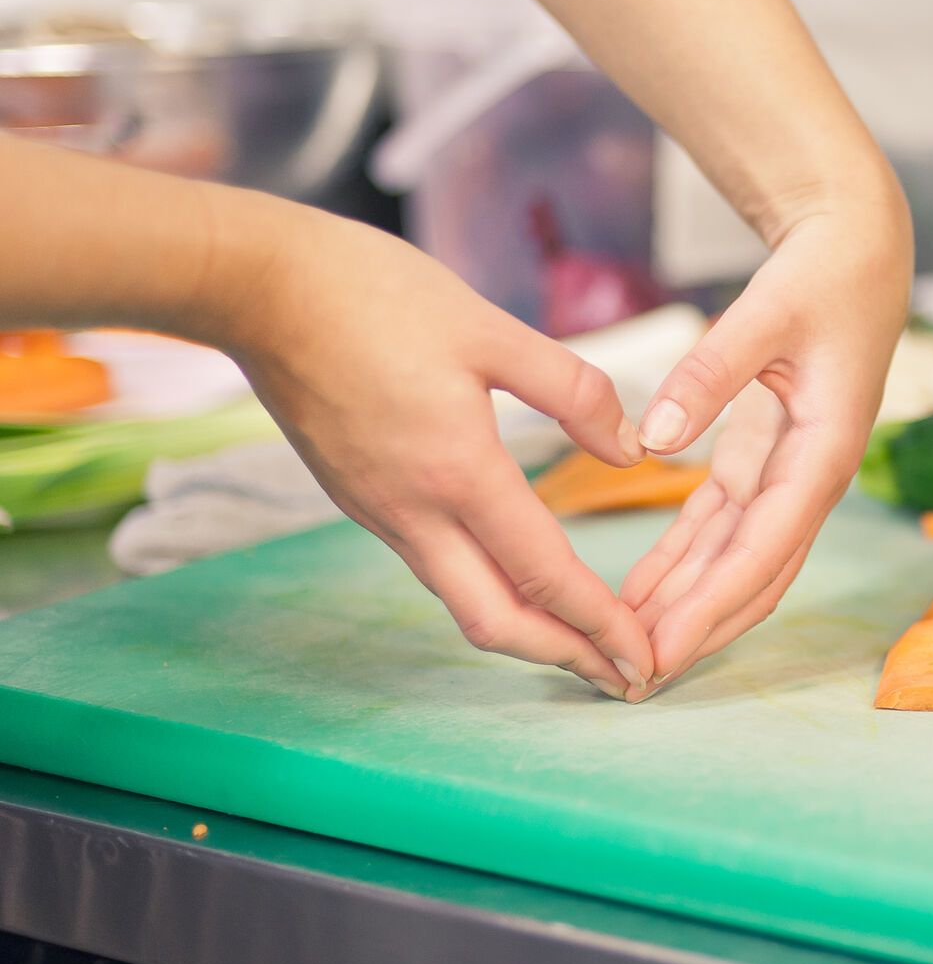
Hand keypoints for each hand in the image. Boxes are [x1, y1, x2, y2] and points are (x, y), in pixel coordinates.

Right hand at [222, 205, 659, 701]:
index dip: (600, 625)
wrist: (257, 287)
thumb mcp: (490, 330)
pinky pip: (434, 564)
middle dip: (564, 656)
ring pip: (461, 597)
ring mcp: (379, 510)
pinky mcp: (360, 497)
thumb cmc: (375, 294)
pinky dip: (488, 587)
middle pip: (495, 621)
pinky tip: (522, 577)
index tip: (644, 660)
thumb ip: (572, 391)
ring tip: (586, 637)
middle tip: (623, 676)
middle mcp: (413, 511)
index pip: (544, 575)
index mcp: (457, 472)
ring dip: (528, 627)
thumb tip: (632, 446)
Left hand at [619, 205, 910, 682]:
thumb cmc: (824, 275)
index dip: (710, 607)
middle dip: (697, 630)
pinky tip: (637, 593)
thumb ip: (709, 372)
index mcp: (824, 452)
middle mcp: (813, 478)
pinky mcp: (767, 461)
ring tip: (624, 649)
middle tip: (631, 678)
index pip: (763, 549)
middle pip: (754, 577)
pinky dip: (683, 562)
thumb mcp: (768, 310)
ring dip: (686, 607)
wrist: (860, 250)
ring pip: (737, 563)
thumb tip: (652, 439)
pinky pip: (722, 528)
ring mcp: (791, 475)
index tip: (659, 649)